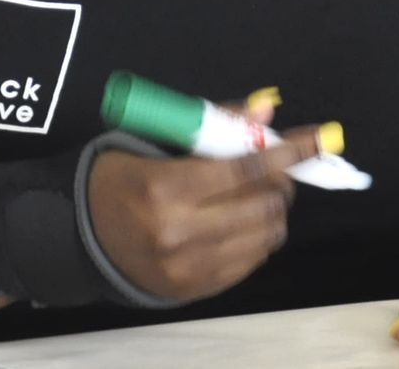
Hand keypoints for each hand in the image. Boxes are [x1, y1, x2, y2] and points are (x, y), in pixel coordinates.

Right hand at [84, 119, 320, 302]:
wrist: (78, 239)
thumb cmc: (122, 180)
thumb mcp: (156, 141)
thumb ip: (214, 125)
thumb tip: (266, 109)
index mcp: (166, 187)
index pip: (245, 168)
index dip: (289, 152)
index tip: (320, 138)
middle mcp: (178, 231)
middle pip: (262, 203)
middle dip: (282, 182)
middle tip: (278, 170)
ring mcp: (186, 266)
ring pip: (264, 235)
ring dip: (275, 211)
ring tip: (263, 196)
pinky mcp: (192, 289)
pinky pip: (250, 262)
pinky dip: (260, 238)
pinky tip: (247, 223)